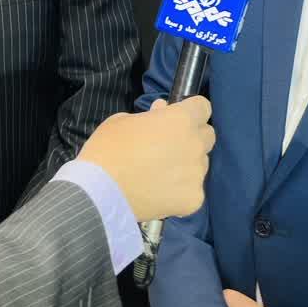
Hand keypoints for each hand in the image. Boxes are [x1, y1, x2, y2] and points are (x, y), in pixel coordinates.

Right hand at [78, 96, 214, 221]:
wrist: (100, 193)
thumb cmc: (107, 150)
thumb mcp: (123, 121)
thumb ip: (150, 115)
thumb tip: (162, 111)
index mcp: (180, 120)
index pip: (203, 107)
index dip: (190, 111)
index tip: (177, 118)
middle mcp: (195, 144)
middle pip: (207, 136)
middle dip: (193, 137)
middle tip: (169, 146)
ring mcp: (197, 174)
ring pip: (200, 164)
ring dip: (187, 165)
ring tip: (161, 174)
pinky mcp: (194, 199)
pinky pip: (193, 191)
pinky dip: (181, 192)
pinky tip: (161, 193)